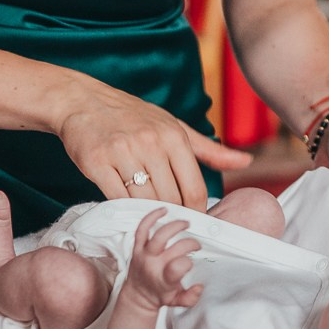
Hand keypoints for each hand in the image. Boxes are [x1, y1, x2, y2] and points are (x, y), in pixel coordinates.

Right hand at [54, 80, 254, 208]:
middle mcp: (150, 143)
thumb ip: (209, 150)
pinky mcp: (96, 163)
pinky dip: (123, 209)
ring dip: (149, 215)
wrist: (82, 101)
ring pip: (144, 201)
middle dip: (173, 216)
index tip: (193, 221)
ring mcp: (122, 153)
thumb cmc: (133, 116)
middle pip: (171, 199)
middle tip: (171, 226)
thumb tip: (246, 162)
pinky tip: (126, 209)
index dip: (196, 212)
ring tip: (150, 219)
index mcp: (173, 136)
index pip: (194, 188)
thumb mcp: (174, 127)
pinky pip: (115, 198)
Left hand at [126, 212, 202, 309]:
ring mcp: (144, 255)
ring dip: (175, 226)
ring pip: (159, 235)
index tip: (191, 262)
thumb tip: (199, 286)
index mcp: (164, 280)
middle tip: (196, 245)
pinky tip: (163, 210)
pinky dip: (151, 217)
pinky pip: (142, 228)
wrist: (137, 294)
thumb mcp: (177, 301)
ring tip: (186, 224)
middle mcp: (154, 265)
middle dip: (190, 244)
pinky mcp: (137, 247)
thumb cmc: (159, 294)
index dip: (188, 262)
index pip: (177, 268)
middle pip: (174, 248)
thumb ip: (191, 297)